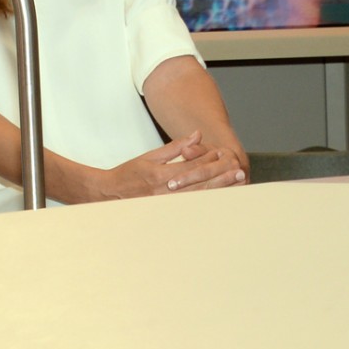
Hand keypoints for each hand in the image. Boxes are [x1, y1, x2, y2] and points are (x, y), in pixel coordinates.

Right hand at [89, 130, 243, 200]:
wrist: (109, 194)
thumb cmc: (129, 174)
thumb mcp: (151, 156)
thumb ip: (176, 147)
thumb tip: (196, 135)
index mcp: (161, 176)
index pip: (191, 167)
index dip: (209, 160)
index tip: (224, 155)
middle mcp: (166, 192)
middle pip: (199, 185)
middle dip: (221, 179)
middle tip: (239, 172)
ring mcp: (167, 205)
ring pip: (198, 198)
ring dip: (218, 191)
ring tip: (235, 185)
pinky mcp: (167, 212)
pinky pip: (191, 208)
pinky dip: (207, 203)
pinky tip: (220, 199)